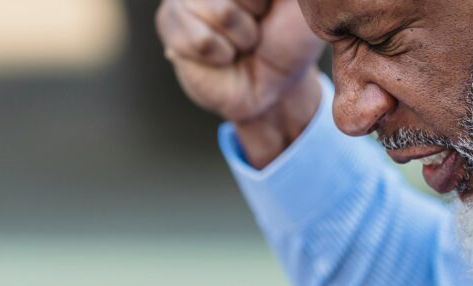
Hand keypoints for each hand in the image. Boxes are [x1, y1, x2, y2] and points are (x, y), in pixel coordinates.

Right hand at [157, 0, 325, 167]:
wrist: (277, 90)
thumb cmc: (293, 41)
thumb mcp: (302, 5)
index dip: (264, 2)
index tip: (271, 11)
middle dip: (254, 17)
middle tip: (255, 33)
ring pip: (218, 10)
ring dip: (241, 37)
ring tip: (241, 46)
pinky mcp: (171, 26)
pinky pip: (196, 38)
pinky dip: (218, 53)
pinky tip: (222, 56)